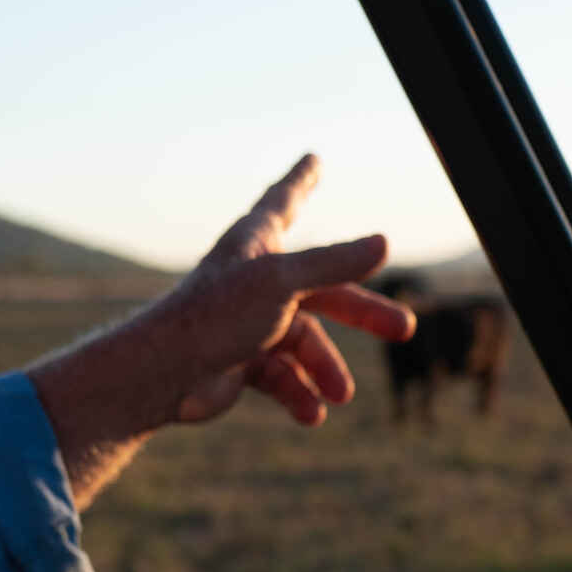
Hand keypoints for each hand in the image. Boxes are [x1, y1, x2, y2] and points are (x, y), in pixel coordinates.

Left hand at [156, 154, 414, 426]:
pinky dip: (298, 393)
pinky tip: (312, 413)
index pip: (285, 200)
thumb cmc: (216, 316)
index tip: (313, 158)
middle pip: (324, 289)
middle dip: (364, 311)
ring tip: (340, 394)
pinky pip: (283, 376)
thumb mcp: (283, 284)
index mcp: (257, 244)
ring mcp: (250, 322)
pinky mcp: (243, 362)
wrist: (166, 376)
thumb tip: (384, 244)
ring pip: (306, 341)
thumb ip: (333, 265)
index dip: (301, 179)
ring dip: (325, 368)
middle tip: (405, 328)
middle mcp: (256, 279)